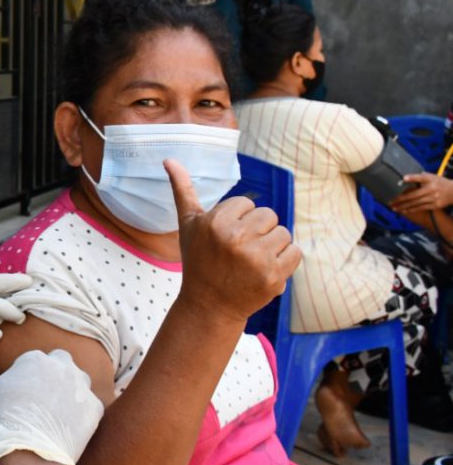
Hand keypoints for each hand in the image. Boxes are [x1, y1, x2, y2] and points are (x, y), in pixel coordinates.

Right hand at [0, 349, 103, 464]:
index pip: (30, 360)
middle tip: (41, 397)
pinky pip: (90, 407)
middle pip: (60, 362)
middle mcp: (61, 366)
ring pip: (79, 382)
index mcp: (33, 358)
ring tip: (56, 413)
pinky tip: (70, 428)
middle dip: (53, 374)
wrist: (29, 455)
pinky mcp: (95, 410)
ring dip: (70, 392)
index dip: (23, 376)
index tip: (18, 393)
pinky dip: (82, 415)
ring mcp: (81, 387)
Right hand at [165, 159, 300, 323]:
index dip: (237, 220)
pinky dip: (286, 260)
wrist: (209, 305)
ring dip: (272, 245)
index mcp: (215, 222)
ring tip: (252, 260)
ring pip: (283, 233)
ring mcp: (256, 259)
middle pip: (268, 216)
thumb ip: (182, 189)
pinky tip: (266, 269)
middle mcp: (235, 238)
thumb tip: (169, 158)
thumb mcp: (188, 224)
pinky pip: (295, 252)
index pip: (247, 204)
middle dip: (257, 231)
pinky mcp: (274, 277)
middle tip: (239, 251)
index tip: (224, 239)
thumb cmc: (198, 259)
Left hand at [391, 173, 452, 214]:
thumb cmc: (440, 183)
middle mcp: (431, 189)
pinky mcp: (435, 205)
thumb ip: (419, 177)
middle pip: (413, 194)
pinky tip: (404, 211)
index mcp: (430, 180)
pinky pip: (420, 208)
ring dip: (403, 206)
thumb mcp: (431, 176)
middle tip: (390, 201)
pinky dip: (411, 209)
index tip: (403, 178)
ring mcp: (433, 198)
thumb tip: (404, 178)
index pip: (420, 178)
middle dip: (400, 199)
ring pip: (415, 203)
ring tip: (394, 208)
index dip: (411, 178)